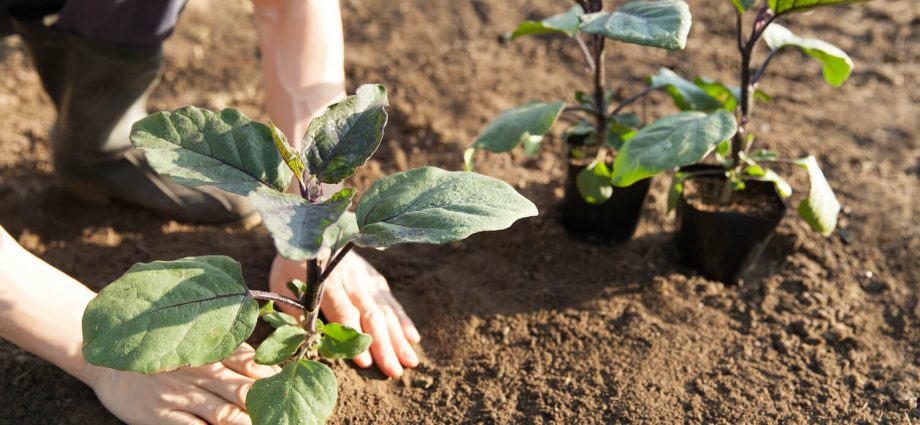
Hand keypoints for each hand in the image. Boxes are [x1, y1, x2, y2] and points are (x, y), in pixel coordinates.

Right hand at [88, 344, 278, 424]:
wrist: (107, 364)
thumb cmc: (161, 358)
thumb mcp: (195, 347)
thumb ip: (230, 353)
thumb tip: (270, 370)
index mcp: (211, 350)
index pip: (254, 365)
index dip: (277, 381)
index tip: (294, 392)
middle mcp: (199, 370)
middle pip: (246, 391)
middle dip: (270, 407)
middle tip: (289, 417)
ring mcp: (180, 394)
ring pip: (227, 415)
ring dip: (250, 424)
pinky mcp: (161, 416)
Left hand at [269, 252, 419, 377]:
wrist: (310, 227)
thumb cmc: (291, 262)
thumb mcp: (281, 284)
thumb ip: (293, 311)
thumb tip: (306, 340)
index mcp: (326, 283)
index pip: (344, 313)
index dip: (355, 338)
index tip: (366, 362)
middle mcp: (351, 280)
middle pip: (371, 316)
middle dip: (384, 346)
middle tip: (395, 372)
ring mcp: (366, 279)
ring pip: (386, 311)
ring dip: (399, 338)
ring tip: (410, 361)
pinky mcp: (375, 278)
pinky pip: (391, 301)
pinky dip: (403, 320)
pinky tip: (413, 338)